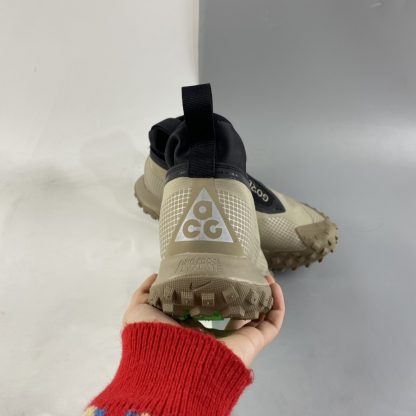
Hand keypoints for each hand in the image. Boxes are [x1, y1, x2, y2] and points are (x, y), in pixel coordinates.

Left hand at [123, 273, 284, 367]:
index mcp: (192, 330)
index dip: (217, 291)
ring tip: (264, 276)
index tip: (222, 272)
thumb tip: (155, 275)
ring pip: (257, 317)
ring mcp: (235, 341)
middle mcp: (215, 336)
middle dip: (243, 292)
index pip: (208, 309)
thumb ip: (146, 292)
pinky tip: (273, 286)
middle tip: (246, 273)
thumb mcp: (139, 311)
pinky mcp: (250, 345)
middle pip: (236, 312)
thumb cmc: (151, 339)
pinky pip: (270, 325)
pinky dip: (276, 305)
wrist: (166, 368)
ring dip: (264, 296)